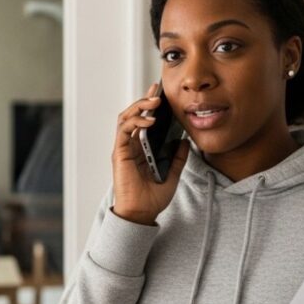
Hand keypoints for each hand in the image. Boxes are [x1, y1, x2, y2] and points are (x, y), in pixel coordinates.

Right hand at [111, 82, 189, 224]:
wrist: (142, 213)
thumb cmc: (153, 197)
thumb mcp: (173, 174)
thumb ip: (178, 157)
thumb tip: (185, 140)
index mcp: (141, 148)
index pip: (144, 120)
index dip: (151, 105)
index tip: (162, 93)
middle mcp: (130, 145)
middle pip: (134, 114)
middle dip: (145, 99)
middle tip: (158, 90)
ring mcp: (123, 148)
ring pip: (126, 117)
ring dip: (139, 106)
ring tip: (155, 101)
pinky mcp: (119, 152)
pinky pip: (124, 130)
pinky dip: (136, 121)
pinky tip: (150, 119)